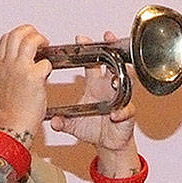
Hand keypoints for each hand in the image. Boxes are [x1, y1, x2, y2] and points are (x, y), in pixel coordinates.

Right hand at [0, 24, 51, 137]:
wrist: (13, 127)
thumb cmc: (11, 113)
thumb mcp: (3, 86)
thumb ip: (9, 72)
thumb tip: (19, 65)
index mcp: (0, 66)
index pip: (6, 38)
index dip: (18, 34)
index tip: (26, 38)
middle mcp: (9, 64)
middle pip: (18, 33)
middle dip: (31, 31)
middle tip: (40, 39)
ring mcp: (21, 69)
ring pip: (31, 40)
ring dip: (41, 40)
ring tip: (46, 47)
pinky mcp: (34, 77)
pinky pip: (45, 62)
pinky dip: (48, 66)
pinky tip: (46, 74)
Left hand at [50, 31, 137, 151]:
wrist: (108, 143)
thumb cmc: (93, 128)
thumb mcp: (73, 125)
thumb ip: (63, 122)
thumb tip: (54, 122)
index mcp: (95, 85)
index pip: (92, 62)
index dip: (88, 49)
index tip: (81, 39)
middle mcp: (108, 88)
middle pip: (113, 64)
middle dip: (112, 51)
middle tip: (109, 39)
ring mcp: (120, 99)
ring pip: (126, 82)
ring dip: (124, 77)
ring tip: (120, 73)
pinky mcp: (127, 113)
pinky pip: (126, 110)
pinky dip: (121, 112)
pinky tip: (115, 115)